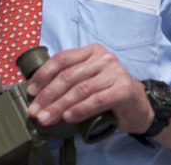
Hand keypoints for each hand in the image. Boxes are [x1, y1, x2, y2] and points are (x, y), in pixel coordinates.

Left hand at [26, 43, 153, 134]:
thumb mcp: (88, 79)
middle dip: (48, 95)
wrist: (139, 105)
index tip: (30, 92)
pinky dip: (79, 110)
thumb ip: (70, 80)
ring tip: (46, 119)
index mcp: (92, 51)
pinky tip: (68, 118)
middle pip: (68, 75)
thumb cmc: (108, 93)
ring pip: (80, 89)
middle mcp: (104, 57)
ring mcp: (115, 72)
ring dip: (59, 106)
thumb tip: (37, 94)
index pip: (62, 59)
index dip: (43, 75)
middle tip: (35, 112)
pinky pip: (96, 100)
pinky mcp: (123, 89)